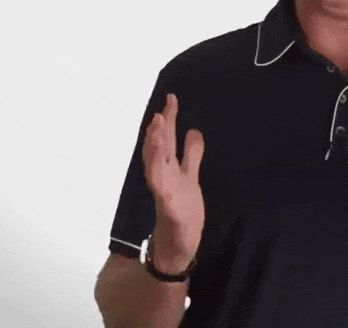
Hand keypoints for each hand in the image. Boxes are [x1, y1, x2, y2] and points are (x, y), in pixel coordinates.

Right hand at [142, 93, 204, 265]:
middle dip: (158, 131)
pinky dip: (160, 179)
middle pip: (159, 151)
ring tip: (156, 129)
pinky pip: (162, 194)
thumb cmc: (183, 212)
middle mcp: (164, 179)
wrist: (178, 247)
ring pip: (155, 168)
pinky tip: (160, 169)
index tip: (171, 99)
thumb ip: (191, 155)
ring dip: (154, 149)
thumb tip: (193, 130)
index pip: (167, 141)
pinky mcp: (169, 212)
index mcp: (170, 170)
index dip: (168, 121)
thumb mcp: (191, 178)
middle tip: (160, 110)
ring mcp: (165, 195)